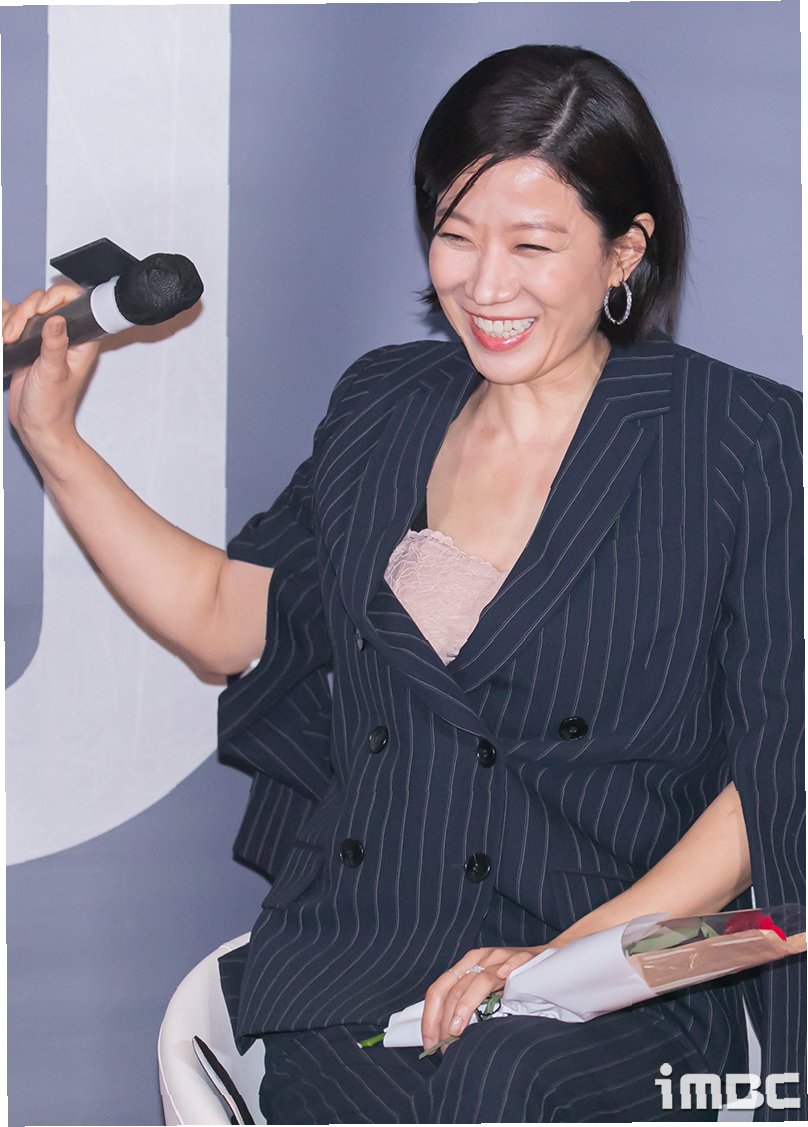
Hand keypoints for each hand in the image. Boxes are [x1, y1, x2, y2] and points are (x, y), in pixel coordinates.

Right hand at [4, 283, 100, 453]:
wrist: (36, 425)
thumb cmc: (52, 406)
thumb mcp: (53, 374)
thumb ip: (54, 345)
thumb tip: (57, 318)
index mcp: (81, 340)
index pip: (74, 302)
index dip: (56, 297)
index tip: (40, 311)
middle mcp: (64, 335)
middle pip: (43, 301)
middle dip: (24, 311)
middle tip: (14, 334)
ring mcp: (44, 338)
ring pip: (25, 309)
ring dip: (11, 319)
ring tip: (6, 339)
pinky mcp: (27, 343)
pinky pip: (14, 322)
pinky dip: (4, 322)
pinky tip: (2, 334)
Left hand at [421, 944, 553, 1052]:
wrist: (543, 958)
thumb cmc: (512, 979)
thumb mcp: (484, 990)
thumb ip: (467, 1005)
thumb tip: (445, 1037)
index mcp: (466, 966)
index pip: (438, 989)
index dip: (429, 1017)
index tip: (429, 1042)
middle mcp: (480, 959)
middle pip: (455, 988)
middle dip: (445, 1019)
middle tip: (445, 1045)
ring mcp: (502, 957)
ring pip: (479, 979)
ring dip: (465, 1006)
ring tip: (457, 1030)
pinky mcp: (524, 957)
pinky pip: (514, 962)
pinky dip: (507, 970)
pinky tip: (503, 980)